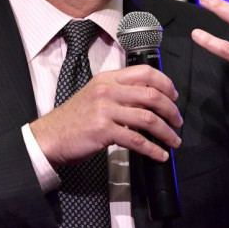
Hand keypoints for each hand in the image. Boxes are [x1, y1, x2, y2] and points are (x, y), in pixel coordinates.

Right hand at [29, 65, 182, 166]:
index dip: (166, 84)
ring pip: (148, 119)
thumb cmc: (74, 118)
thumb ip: (120, 92)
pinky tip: (160, 155)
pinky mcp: (103, 131)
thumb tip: (149, 99)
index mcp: (108, 78)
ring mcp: (105, 110)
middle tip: (178, 121)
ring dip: (166, 132)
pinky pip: (137, 141)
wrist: (50, 136)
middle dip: (171, 110)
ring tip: (174, 140)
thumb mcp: (96, 95)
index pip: (145, 73)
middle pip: (151, 95)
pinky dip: (153, 149)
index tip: (174, 96)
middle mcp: (107, 91)